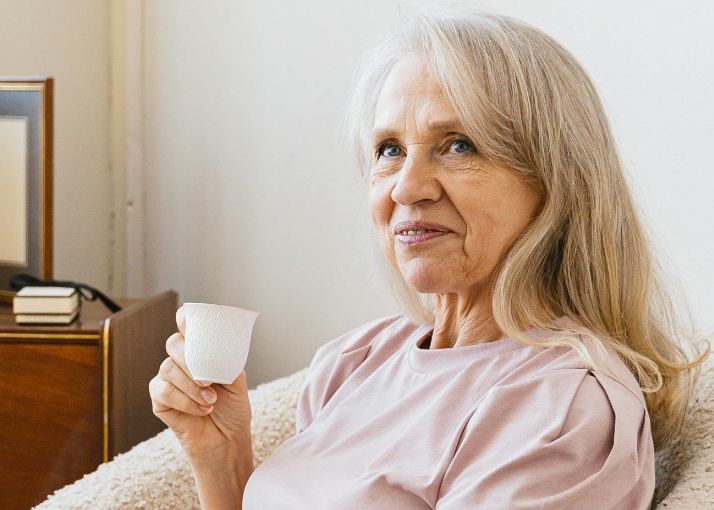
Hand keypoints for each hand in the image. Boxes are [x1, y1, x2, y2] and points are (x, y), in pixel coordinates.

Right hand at [149, 307, 253, 461]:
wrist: (227, 441)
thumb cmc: (233, 409)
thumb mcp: (237, 382)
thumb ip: (228, 362)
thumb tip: (220, 349)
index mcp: (200, 352)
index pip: (187, 327)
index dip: (184, 320)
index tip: (187, 322)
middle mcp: (181, 362)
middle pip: (174, 344)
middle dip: (189, 358)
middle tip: (208, 379)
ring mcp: (168, 381)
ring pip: (168, 368)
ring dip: (191, 386)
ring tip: (211, 400)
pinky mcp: (159, 401)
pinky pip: (163, 392)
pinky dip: (185, 401)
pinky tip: (202, 409)